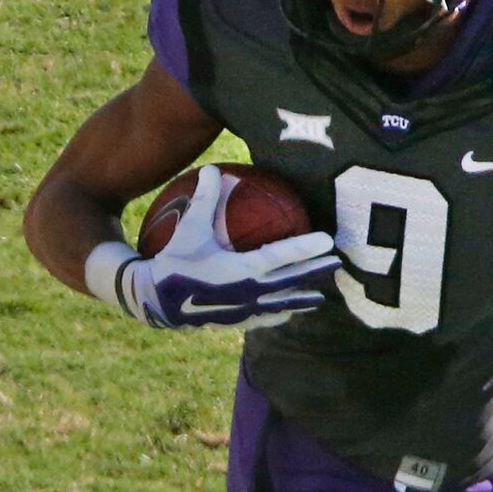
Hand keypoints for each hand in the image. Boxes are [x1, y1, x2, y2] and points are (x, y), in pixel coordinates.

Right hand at [122, 165, 341, 327]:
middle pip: (292, 280)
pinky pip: (264, 318)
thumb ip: (204, 199)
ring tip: (322, 297)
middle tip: (337, 263)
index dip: (307, 247)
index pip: (283, 256)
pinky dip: (280, 313)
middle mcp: (249, 292)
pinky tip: (289, 312)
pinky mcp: (235, 322)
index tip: (328, 241)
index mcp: (242, 269)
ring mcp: (244, 310)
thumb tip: (212, 169)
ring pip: (282, 304)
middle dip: (316, 271)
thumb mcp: (189, 228)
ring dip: (303, 298)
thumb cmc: (173, 261)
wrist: (155, 301)